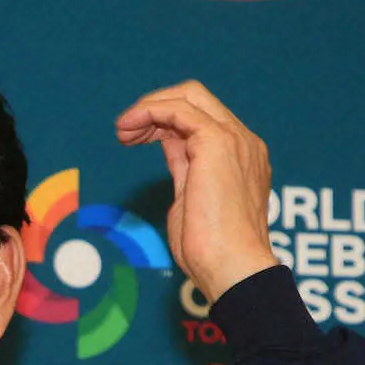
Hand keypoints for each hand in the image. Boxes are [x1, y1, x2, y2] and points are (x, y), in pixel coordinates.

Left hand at [115, 80, 277, 303]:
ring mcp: (233, 140)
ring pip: (188, 96)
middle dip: (154, 107)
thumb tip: (169, 149)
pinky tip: (129, 129)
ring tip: (122, 130)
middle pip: (196, 98)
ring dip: (148, 108)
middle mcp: (242, 142)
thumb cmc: (211, 252)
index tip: (134, 139)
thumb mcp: (192, 199)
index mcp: (240, 156)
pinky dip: (149, 111)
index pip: (200, 120)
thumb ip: (185, 169)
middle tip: (124, 131)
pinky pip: (179, 109)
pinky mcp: (216, 143)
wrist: (232, 268)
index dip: (163, 122)